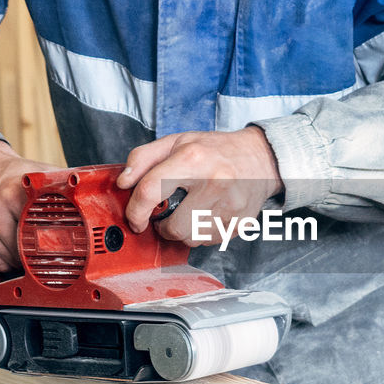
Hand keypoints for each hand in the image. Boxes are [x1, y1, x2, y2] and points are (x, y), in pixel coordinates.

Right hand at [0, 139, 56, 271]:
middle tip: (49, 252)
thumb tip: (92, 196)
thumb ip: (63, 186)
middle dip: (37, 256)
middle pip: (22, 251)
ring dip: (22, 260)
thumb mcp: (38, 173)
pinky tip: (13, 250)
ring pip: (8, 259)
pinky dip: (6, 260)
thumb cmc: (11, 173)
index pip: (36, 232)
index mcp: (12, 195)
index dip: (52, 245)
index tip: (62, 251)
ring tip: (30, 249)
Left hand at [116, 127, 282, 245]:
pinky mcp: (241, 222)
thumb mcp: (177, 142)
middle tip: (170, 212)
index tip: (136, 218)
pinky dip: (203, 232)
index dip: (135, 210)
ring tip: (192, 211)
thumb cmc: (216, 150)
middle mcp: (215, 181)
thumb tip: (123, 182)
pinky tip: (208, 214)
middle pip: (173, 226)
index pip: (151, 191)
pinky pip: (209, 241)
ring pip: (191, 238)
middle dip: (164, 225)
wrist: (260, 158)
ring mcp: (231, 205)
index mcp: (193, 158)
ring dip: (184, 230)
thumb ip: (143, 158)